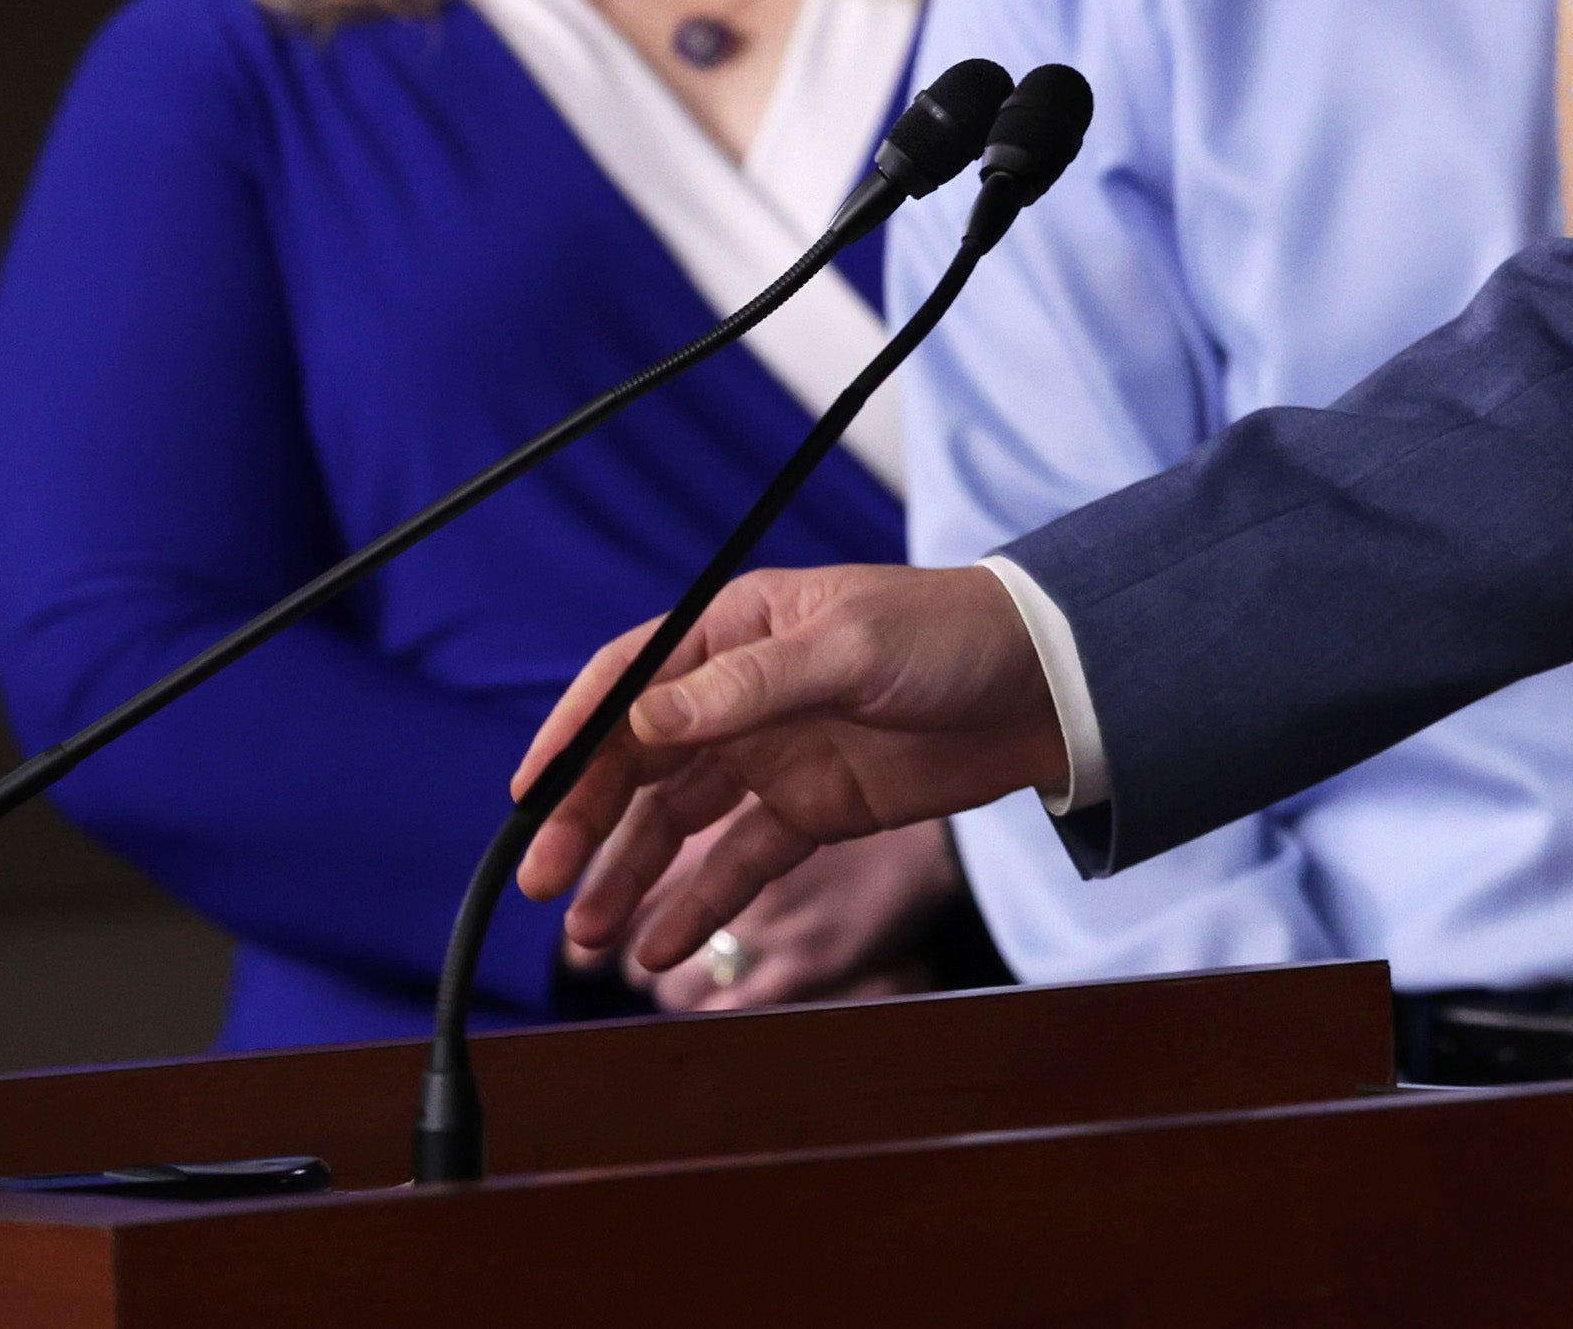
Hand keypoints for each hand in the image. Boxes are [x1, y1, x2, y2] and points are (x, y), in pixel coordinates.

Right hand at [511, 563, 1062, 981]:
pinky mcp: (811, 809)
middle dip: (584, 821)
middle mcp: (742, 693)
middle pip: (638, 761)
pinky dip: (698, 902)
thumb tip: (645, 716)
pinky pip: (738, 861)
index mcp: (739, 629)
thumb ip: (747, 687)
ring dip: (628, 873)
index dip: (572, 735)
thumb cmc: (952, 637)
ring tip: (588, 934)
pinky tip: (658, 944)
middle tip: (543, 881)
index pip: (631, 681)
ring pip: (676, 821)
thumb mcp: (849, 649)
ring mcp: (773, 754)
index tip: (526, 793)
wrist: (1046, 688)